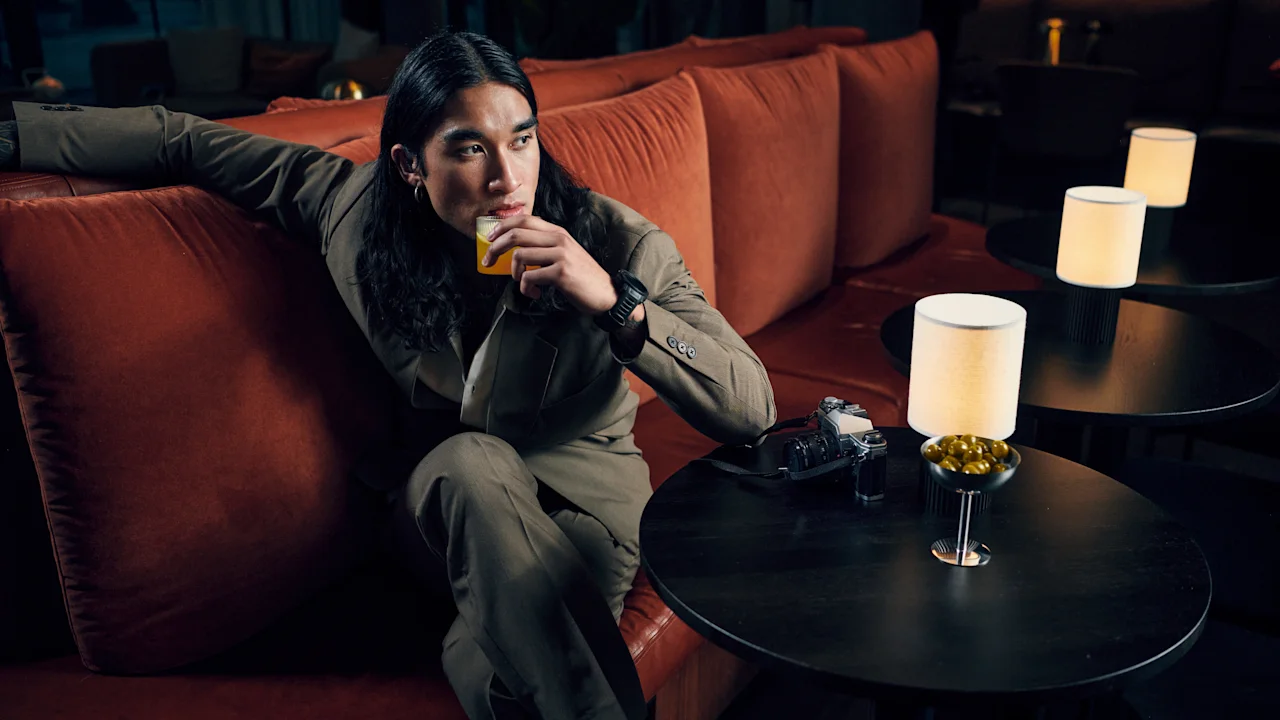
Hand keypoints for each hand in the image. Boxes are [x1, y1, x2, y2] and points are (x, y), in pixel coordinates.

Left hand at [483, 214, 618, 314]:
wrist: (606, 295)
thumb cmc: (582, 278)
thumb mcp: (565, 254)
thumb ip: (545, 247)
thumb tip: (516, 249)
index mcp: (558, 232)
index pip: (523, 220)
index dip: (501, 227)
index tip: (489, 240)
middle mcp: (559, 239)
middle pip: (516, 234)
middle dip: (495, 248)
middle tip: (488, 262)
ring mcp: (561, 255)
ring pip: (520, 255)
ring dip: (514, 273)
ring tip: (523, 284)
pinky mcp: (561, 273)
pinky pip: (529, 276)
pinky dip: (525, 288)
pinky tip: (534, 294)